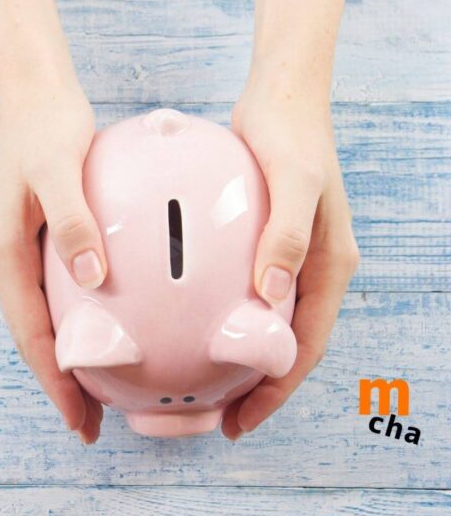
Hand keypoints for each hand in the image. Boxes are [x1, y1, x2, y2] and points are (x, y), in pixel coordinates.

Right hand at [0, 76, 107, 444]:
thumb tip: (93, 281)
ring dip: (66, 356)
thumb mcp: (59, 169)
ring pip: (42, 318)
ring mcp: (18, 247)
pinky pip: (54, 292)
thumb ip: (74, 223)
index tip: (79, 419)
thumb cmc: (46, 125)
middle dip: (59, 381)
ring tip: (98, 391)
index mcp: (2, 251)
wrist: (33, 89)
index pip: (30, 333)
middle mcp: (4, 256)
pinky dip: (75, 321)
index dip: (54, 380)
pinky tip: (103, 329)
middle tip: (92, 423)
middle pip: (32, 335)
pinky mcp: (37, 235)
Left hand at [222, 81, 359, 439]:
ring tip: (202, 382)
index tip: (243, 418)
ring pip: (265, 322)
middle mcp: (311, 267)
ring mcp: (288, 255)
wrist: (281, 96)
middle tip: (219, 416)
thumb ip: (284, 237)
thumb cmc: (290, 137)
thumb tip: (269, 294)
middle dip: (258, 385)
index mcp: (328, 265)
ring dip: (240, 354)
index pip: (304, 345)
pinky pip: (243, 290)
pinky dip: (224, 314)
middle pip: (286, 344)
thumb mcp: (292, 183)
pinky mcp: (263, 240)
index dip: (277, 388)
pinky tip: (187, 322)